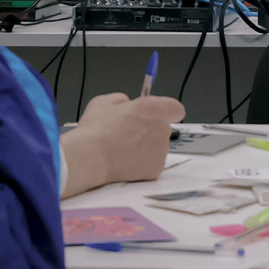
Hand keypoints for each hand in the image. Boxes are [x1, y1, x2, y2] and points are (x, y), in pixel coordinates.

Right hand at [63, 91, 185, 194]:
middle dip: (151, 130)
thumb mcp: (104, 102)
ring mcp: (161, 151)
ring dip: (146, 146)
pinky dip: (142, 162)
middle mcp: (162, 129)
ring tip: (123, 148)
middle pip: (164, 128)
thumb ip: (122, 100)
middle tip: (130, 133)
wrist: (91, 157)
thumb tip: (126, 103)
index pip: (176, 108)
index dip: (166, 111)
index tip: (157, 114)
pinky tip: (125, 159)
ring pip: (158, 147)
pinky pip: (152, 163)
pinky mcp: (156, 168)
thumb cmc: (96, 131)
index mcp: (153, 109)